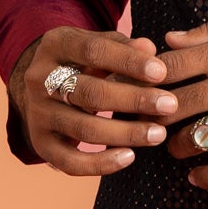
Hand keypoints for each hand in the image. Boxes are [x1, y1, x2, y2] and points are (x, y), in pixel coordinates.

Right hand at [8, 26, 178, 175]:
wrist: (42, 89)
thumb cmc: (82, 64)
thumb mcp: (98, 46)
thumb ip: (123, 46)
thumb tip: (148, 48)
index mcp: (55, 45)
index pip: (92, 50)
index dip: (128, 61)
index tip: (161, 72)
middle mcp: (39, 79)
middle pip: (89, 93)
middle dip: (133, 100)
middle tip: (170, 105)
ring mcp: (38, 113)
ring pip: (83, 129)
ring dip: (125, 133)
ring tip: (158, 134)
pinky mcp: (41, 144)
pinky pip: (70, 162)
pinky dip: (101, 163)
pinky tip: (129, 157)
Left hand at [158, 9, 207, 188]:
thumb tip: (170, 39)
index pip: (169, 66)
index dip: (145, 79)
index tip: (140, 89)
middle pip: (173, 106)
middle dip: (154, 118)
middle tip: (148, 125)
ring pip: (195, 139)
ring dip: (177, 148)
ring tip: (175, 149)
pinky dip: (207, 177)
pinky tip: (198, 179)